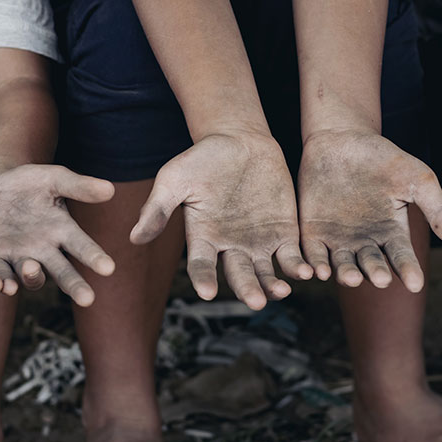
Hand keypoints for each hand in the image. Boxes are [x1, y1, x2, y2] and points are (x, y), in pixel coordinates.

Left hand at [0, 165, 115, 305]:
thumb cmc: (30, 182)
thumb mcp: (54, 178)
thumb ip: (79, 186)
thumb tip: (111, 189)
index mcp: (62, 231)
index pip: (82, 247)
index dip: (95, 257)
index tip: (108, 268)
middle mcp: (45, 250)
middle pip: (63, 272)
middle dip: (75, 286)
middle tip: (88, 299)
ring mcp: (20, 257)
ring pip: (31, 278)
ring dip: (33, 277)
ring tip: (32, 267)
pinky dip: (1, 283)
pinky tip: (3, 285)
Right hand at [130, 131, 311, 309]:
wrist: (240, 139)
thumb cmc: (202, 158)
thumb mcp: (174, 178)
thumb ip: (158, 208)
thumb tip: (133, 238)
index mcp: (202, 238)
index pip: (202, 266)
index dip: (204, 279)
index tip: (208, 293)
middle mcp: (230, 246)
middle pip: (239, 275)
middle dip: (248, 289)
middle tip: (256, 302)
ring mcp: (259, 241)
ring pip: (267, 272)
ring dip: (274, 285)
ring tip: (281, 291)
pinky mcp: (284, 232)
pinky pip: (291, 255)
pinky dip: (298, 266)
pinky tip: (308, 272)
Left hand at [297, 130, 441, 291]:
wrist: (341, 139)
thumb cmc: (384, 158)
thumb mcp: (416, 179)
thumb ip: (435, 208)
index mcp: (392, 232)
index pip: (402, 256)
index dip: (409, 270)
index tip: (416, 283)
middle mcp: (366, 242)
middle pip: (372, 264)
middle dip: (376, 272)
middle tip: (381, 279)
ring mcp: (338, 239)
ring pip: (343, 265)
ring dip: (346, 274)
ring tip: (351, 278)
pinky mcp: (313, 233)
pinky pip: (314, 254)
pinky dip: (316, 265)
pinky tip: (319, 272)